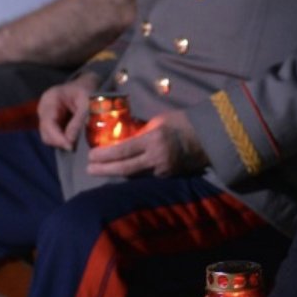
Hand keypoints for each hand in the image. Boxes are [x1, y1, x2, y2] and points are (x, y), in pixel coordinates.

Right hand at [38, 77, 98, 149]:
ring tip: (77, 143)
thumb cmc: (88, 90)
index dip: (58, 138)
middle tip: (76, 147)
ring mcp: (46, 117)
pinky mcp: (53, 124)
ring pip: (50, 138)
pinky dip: (64, 140)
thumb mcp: (86, 103)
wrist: (88, 85)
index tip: (71, 147)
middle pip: (46, 134)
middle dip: (60, 142)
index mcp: (49, 99)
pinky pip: (56, 136)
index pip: (48, 124)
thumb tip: (70, 142)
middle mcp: (44, 109)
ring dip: (62, 142)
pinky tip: (75, 139)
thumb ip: (78, 121)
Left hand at [86, 110, 207, 179]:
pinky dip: (131, 173)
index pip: (123, 150)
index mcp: (153, 140)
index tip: (90, 156)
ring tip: (100, 170)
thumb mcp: (158, 121)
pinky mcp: (167, 175)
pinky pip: (145, 175)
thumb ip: (140, 131)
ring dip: (115, 172)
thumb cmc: (182, 122)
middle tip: (88, 169)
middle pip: (125, 168)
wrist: (208, 137)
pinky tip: (120, 171)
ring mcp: (163, 169)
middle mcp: (156, 157)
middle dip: (104, 169)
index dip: (104, 156)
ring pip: (133, 174)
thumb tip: (122, 136)